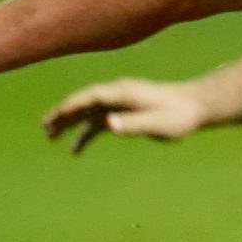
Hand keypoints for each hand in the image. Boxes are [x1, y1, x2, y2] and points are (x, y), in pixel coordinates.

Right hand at [41, 78, 208, 151]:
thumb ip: (133, 124)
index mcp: (124, 92)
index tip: (54, 117)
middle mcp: (119, 94)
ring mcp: (121, 103)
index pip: (91, 96)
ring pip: (88, 112)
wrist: (197, 108)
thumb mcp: (158, 123)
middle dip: (63, 113)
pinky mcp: (125, 113)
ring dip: (70, 123)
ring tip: (51, 136)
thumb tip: (108, 124)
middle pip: (84, 102)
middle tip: (44, 128)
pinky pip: (99, 122)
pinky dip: (86, 133)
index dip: (71, 105)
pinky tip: (75, 149)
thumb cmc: (179, 116)